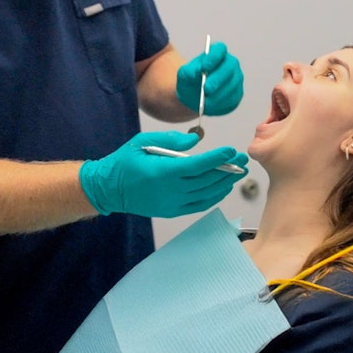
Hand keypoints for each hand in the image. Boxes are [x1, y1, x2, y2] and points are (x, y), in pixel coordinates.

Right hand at [79, 131, 247, 217]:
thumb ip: (170, 140)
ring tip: (237, 172)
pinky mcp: (172, 211)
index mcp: (163, 172)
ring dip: (224, 183)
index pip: (198, 165)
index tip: (232, 150)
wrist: (110, 189)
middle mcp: (170, 190)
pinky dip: (214, 197)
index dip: (217, 158)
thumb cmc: (125, 162)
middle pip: (206, 180)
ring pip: (206, 194)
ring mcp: (172, 204)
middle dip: (227, 169)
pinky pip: (199, 205)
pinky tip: (223, 187)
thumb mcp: (143, 142)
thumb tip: (195, 140)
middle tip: (242, 159)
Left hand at [176, 41, 243, 115]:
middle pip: (229, 67)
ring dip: (218, 94)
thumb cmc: (189, 80)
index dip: (214, 57)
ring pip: (231, 85)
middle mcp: (230, 63)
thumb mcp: (184, 75)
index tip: (204, 67)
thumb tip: (199, 71)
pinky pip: (233, 98)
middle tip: (206, 88)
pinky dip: (221, 103)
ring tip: (205, 101)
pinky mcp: (237, 94)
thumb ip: (190, 71)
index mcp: (217, 53)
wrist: (193, 96)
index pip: (220, 49)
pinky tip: (211, 106)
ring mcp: (236, 78)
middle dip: (218, 79)